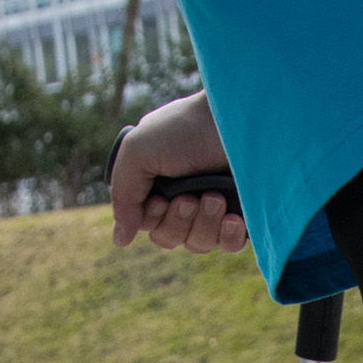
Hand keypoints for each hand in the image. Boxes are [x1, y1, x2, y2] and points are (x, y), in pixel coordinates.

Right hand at [109, 92, 246, 256]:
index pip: (148, 224)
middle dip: (178, 221)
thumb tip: (120, 239)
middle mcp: (184, 195)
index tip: (160, 200)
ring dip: (204, 224)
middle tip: (191, 198)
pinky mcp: (242, 213)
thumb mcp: (139, 150)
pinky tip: (233, 218)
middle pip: (170, 238)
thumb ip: (123, 193)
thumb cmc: (186, 127)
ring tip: (215, 197)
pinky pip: (229, 245)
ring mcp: (214, 207)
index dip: (153, 219)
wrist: (237, 116)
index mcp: (158, 181)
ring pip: (198, 244)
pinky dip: (228, 237)